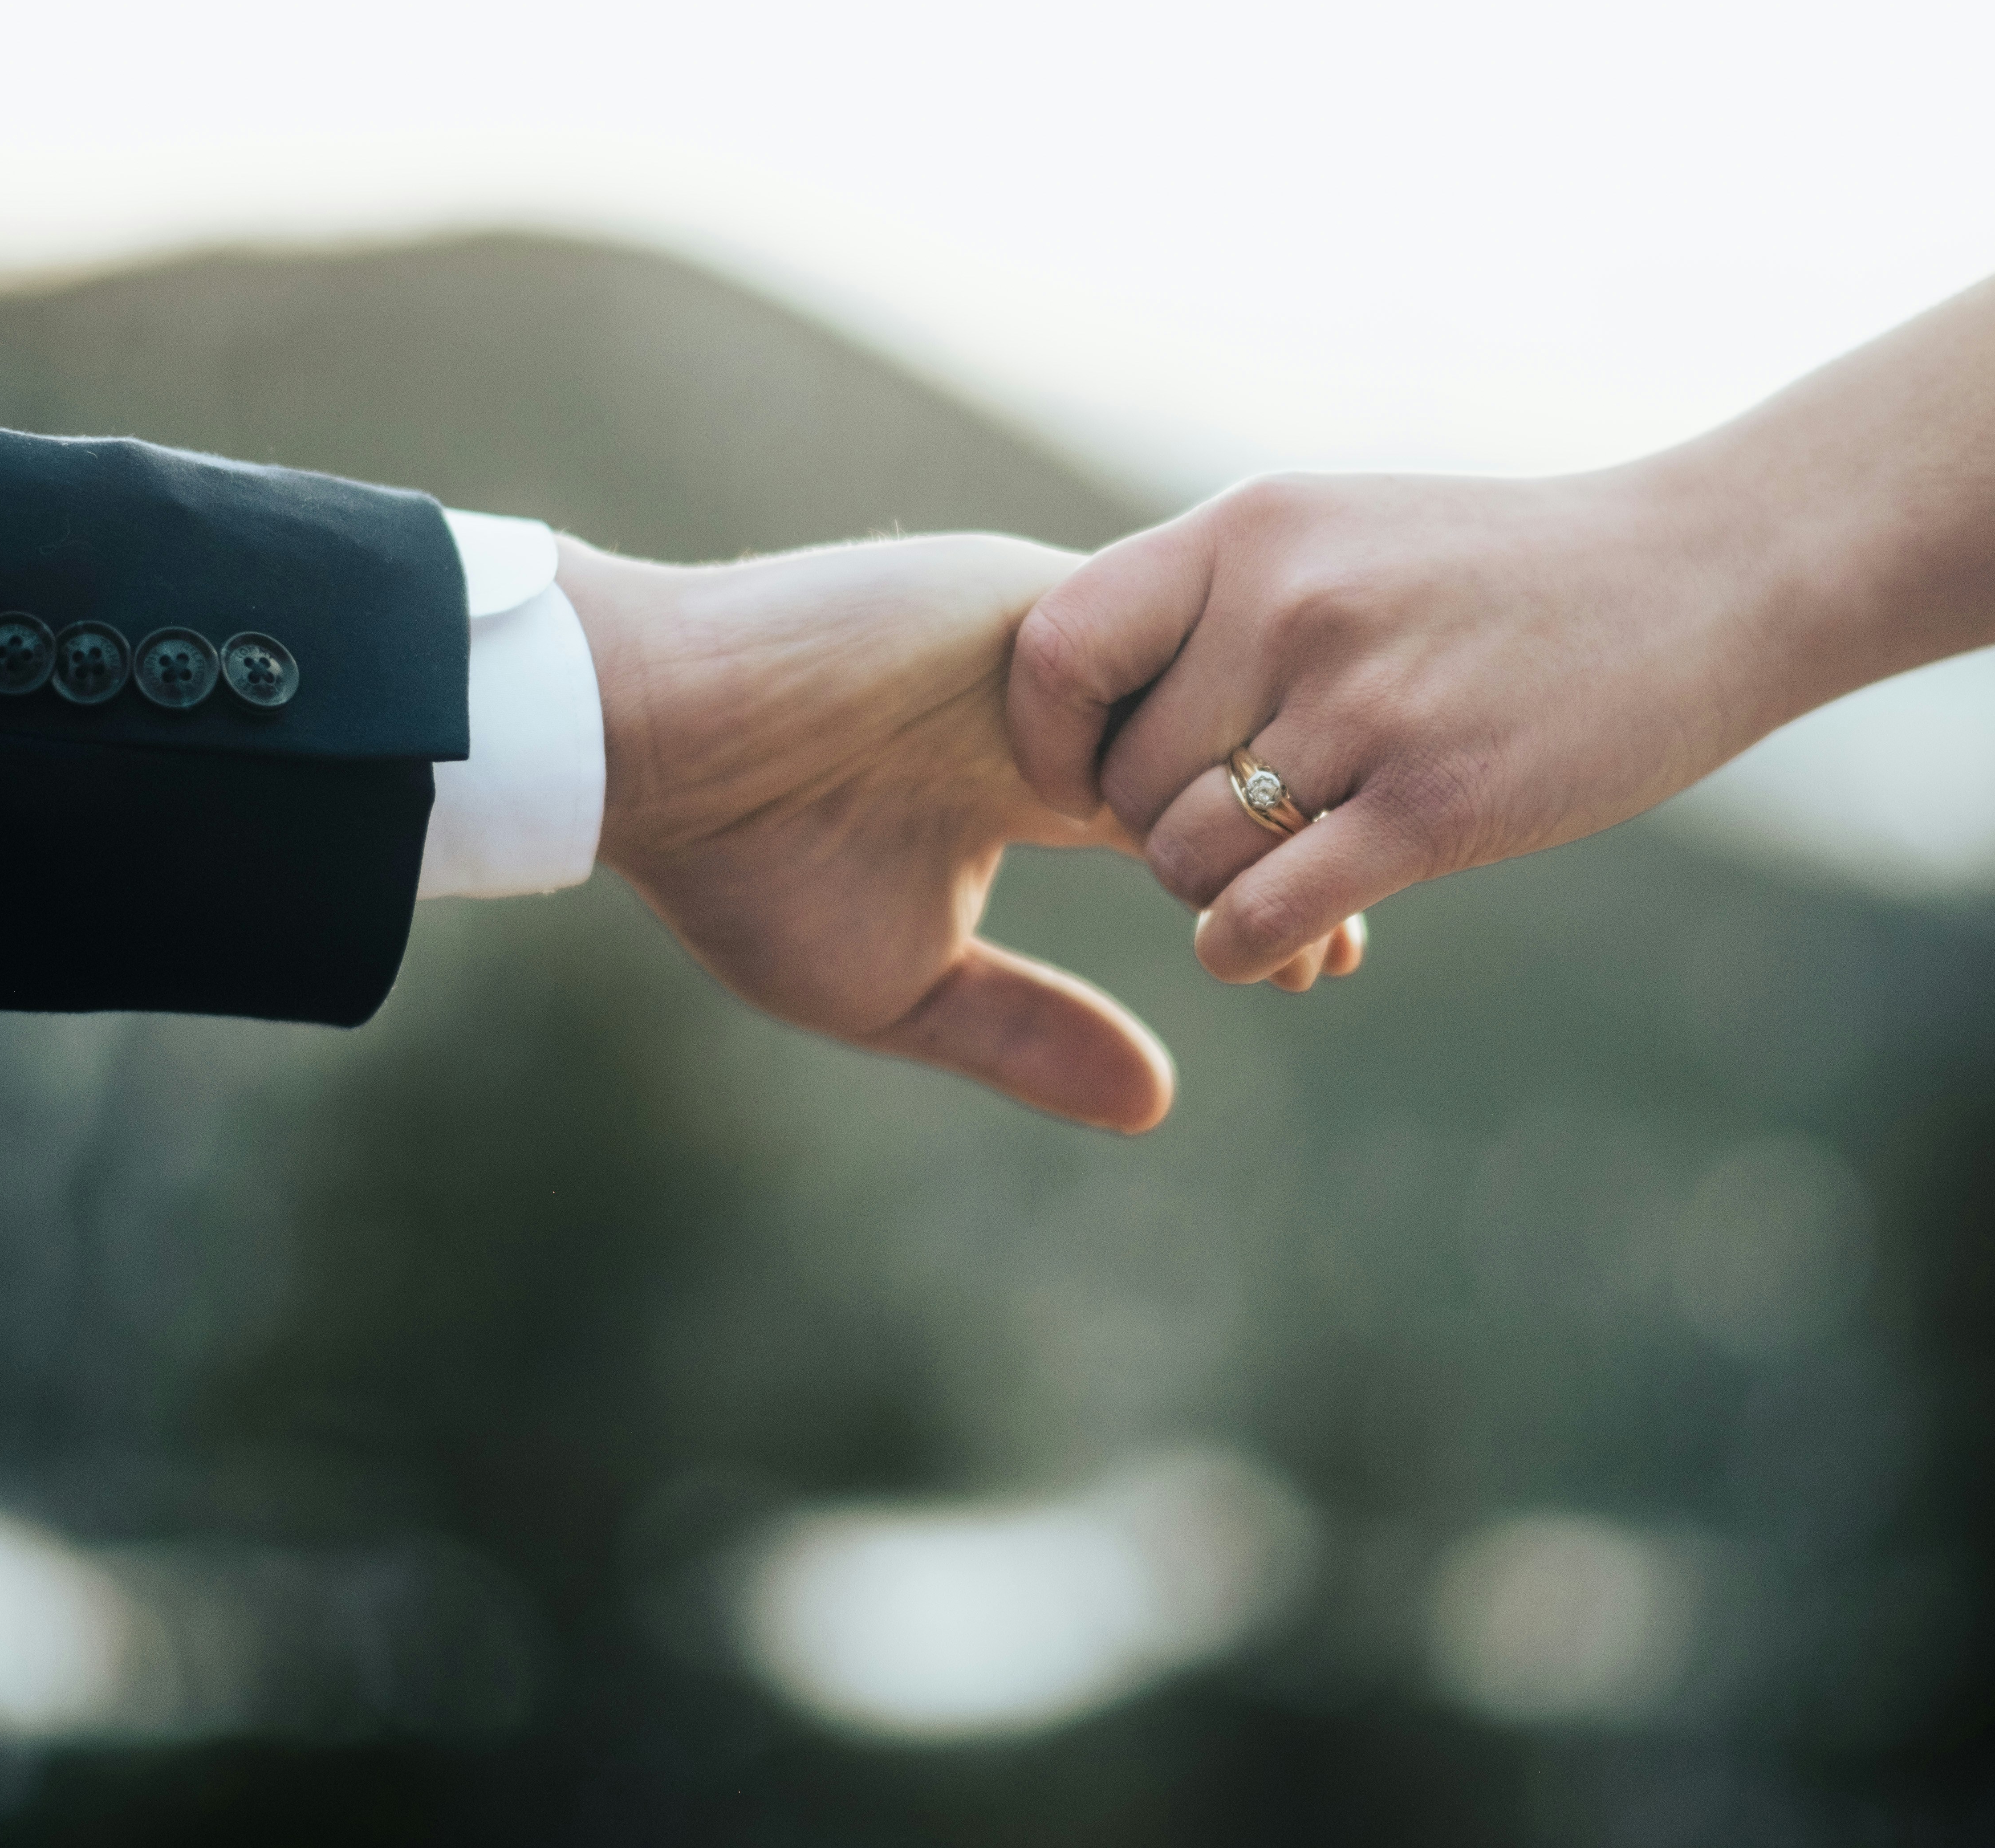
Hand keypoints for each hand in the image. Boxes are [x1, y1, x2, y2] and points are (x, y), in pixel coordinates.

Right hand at [564, 531, 1364, 1131]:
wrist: (647, 747)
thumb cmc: (748, 870)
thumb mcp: (906, 987)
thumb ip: (1029, 1034)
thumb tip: (1161, 1104)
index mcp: (1033, 770)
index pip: (1189, 823)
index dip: (1259, 886)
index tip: (1323, 965)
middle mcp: (1060, 698)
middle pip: (1228, 759)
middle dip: (1294, 846)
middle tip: (1347, 935)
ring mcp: (1048, 638)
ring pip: (1210, 695)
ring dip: (1260, 786)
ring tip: (1308, 886)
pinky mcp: (1020, 595)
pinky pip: (1153, 642)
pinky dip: (1189, 726)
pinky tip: (1218, 818)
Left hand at [1007, 467, 1779, 984]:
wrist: (1706, 574)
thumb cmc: (1503, 574)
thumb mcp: (1339, 534)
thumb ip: (1217, 603)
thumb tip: (1097, 716)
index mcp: (1249, 530)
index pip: (1054, 647)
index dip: (1045, 737)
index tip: (1077, 780)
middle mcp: (1288, 605)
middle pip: (1125, 780)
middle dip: (1157, 831)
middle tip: (1235, 838)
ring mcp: (1365, 703)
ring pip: (1182, 857)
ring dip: (1213, 893)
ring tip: (1283, 873)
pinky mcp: (1436, 802)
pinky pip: (1263, 914)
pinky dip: (1247, 950)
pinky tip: (1286, 947)